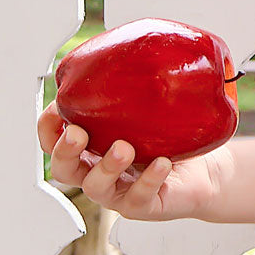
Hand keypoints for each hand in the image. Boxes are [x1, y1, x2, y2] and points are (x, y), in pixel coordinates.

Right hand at [38, 100, 226, 221]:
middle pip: (64, 170)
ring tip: (124, 147)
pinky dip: (149, 179)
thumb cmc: (171, 139)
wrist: (206, 170)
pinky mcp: (145, 206)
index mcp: (91, 150)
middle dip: (64, 152)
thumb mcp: (147, 111)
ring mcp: (120, 193)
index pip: (55, 143)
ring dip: (106, 167)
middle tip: (78, 133)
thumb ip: (131, 88)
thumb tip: (126, 48)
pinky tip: (162, 163)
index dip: (48, 130)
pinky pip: (141, 197)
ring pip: (97, 188)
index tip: (57, 110)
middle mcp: (99, 173)